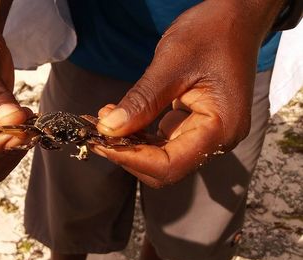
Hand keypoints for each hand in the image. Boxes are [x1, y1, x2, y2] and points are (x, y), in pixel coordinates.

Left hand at [92, 0, 284, 186]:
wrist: (235, 17)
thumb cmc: (211, 32)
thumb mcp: (171, 64)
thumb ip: (141, 101)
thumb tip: (108, 129)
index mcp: (220, 128)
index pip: (170, 165)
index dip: (132, 159)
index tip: (101, 142)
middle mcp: (218, 139)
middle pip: (165, 167)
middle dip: (129, 154)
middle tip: (99, 132)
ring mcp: (208, 134)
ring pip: (162, 157)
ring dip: (131, 144)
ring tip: (105, 120)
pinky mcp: (196, 125)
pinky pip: (164, 140)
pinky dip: (140, 133)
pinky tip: (121, 116)